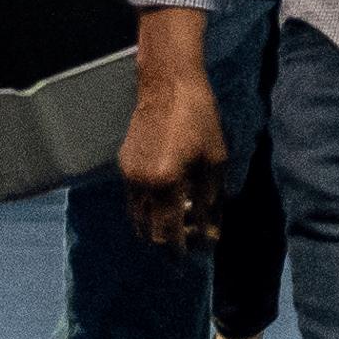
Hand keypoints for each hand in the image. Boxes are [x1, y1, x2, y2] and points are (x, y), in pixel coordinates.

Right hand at [119, 51, 230, 248]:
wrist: (167, 85)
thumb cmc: (199, 119)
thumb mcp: (214, 161)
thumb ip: (210, 200)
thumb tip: (210, 230)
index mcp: (165, 183)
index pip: (169, 232)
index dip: (181, 249)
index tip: (196, 254)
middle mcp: (141, 184)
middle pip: (148, 232)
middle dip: (166, 242)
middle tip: (186, 241)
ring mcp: (128, 175)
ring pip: (137, 217)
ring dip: (155, 226)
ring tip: (176, 224)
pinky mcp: (123, 164)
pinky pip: (133, 199)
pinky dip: (147, 208)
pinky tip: (165, 201)